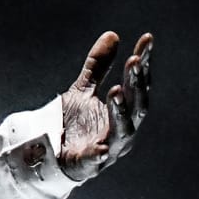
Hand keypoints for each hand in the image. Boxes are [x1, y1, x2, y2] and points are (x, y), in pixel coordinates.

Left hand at [58, 31, 152, 181]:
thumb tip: (113, 34)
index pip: (138, 84)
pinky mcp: (89, 164)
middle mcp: (124, 129)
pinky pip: (96, 160)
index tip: (147, 40)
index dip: (143, 64)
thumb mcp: (83, 90)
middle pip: (136, 104)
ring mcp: (109, 147)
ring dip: (121, 111)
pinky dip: (99, 154)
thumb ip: (98, 67)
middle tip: (134, 62)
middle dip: (136, 83)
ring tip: (115, 91)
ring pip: (123, 129)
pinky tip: (101, 148)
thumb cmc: (74, 124)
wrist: (51, 155)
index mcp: (124, 111)